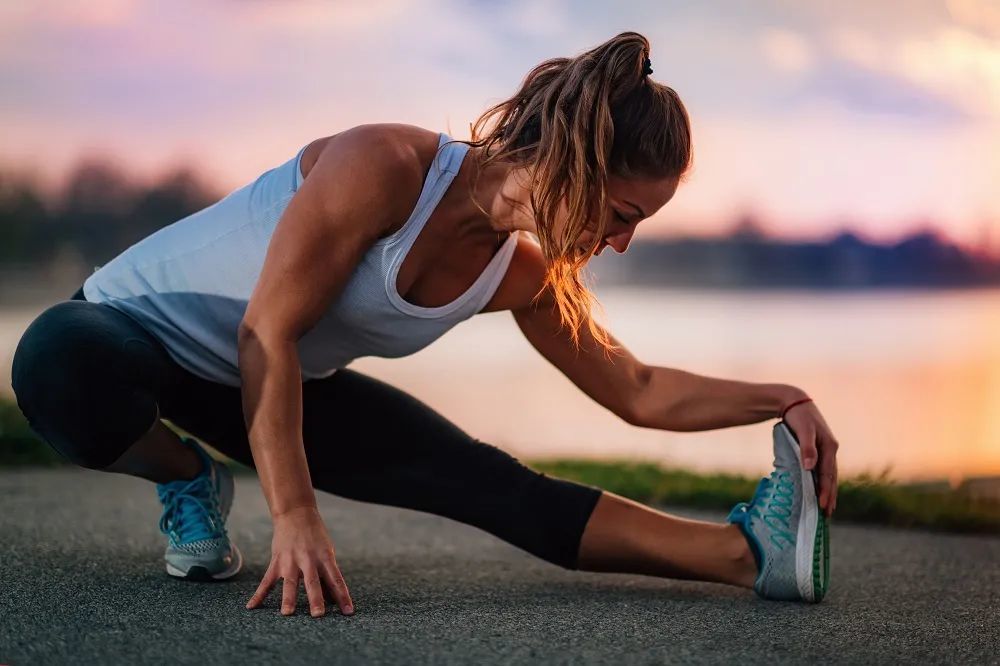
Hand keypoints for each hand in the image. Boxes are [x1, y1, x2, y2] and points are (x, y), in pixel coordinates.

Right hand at [245, 505, 354, 616]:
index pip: (336, 580)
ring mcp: (291, 560)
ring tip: (287, 613)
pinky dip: (259, 594)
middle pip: (313, 582)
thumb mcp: (326, 551)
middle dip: (316, 599)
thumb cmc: (316, 536)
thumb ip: (327, 575)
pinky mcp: (277, 561)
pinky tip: (251, 606)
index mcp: (325, 557)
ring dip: (289, 598)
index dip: (343, 596)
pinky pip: (267, 581)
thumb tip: (332, 599)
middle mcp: (309, 559)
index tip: (348, 612)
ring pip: (290, 582)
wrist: (296, 512)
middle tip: (318, 615)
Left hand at [782, 397, 838, 517]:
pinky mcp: (819, 449)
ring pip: (829, 475)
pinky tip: (819, 489)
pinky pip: (822, 470)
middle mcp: (830, 449)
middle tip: (827, 515)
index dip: (825, 491)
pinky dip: (822, 481)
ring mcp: (826, 449)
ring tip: (827, 507)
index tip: (822, 506)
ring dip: (828, 491)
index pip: (828, 474)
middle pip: (832, 477)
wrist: (794, 402)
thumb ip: (807, 448)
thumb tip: (810, 467)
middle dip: (829, 496)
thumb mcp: (803, 430)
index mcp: (830, 446)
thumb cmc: (798, 416)